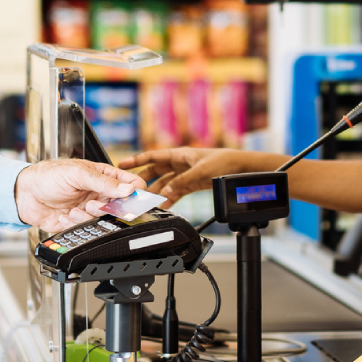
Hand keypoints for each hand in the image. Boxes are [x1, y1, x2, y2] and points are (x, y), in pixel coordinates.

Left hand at [14, 158, 138, 232]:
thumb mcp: (78, 173)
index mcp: (104, 176)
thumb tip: (129, 188)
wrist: (24, 193)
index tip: (130, 199)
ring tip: (75, 209)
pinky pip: (87, 229)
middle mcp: (99, 193)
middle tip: (92, 204)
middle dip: (106, 208)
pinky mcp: (78, 223)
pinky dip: (76, 224)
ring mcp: (90, 208)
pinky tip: (65, 215)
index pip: (131, 184)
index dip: (135, 192)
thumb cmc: (49, 175)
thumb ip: (104, 182)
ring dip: (88, 216)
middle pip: (119, 206)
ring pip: (103, 220)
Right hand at [119, 147, 247, 203]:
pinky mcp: (192, 184)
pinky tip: (163, 207)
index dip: (137, 160)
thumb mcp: (200, 172)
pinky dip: (169, 199)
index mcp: (180, 154)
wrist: (240, 169)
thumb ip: (181, 182)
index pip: (153, 156)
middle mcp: (180, 163)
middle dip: (143, 180)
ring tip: (146, 203)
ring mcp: (185, 174)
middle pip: (155, 171)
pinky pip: (176, 192)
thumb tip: (165, 193)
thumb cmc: (223, 162)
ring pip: (165, 184)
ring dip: (156, 193)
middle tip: (130, 189)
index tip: (122, 164)